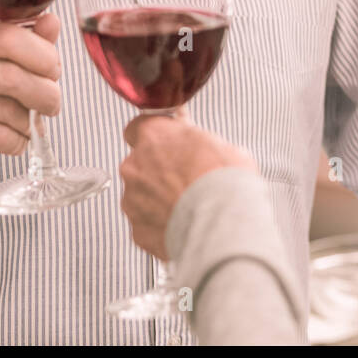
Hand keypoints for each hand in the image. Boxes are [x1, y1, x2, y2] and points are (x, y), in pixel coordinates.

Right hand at [0, 14, 62, 179]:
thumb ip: (23, 40)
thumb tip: (52, 21)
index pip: (10, 37)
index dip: (44, 56)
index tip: (53, 71)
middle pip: (13, 76)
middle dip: (45, 93)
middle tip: (51, 103)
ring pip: (9, 110)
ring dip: (30, 122)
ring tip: (27, 124)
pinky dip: (16, 142)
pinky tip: (13, 140)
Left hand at [120, 110, 257, 259]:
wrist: (223, 227)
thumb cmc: (225, 182)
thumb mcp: (220, 145)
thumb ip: (195, 139)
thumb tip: (193, 137)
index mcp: (154, 137)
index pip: (138, 127)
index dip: (155, 137)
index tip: (168, 143)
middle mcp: (135, 166)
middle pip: (139, 164)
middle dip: (157, 171)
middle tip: (186, 179)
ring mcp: (132, 200)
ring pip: (141, 196)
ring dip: (158, 199)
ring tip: (189, 207)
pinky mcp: (137, 231)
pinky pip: (147, 224)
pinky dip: (162, 224)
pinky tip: (185, 224)